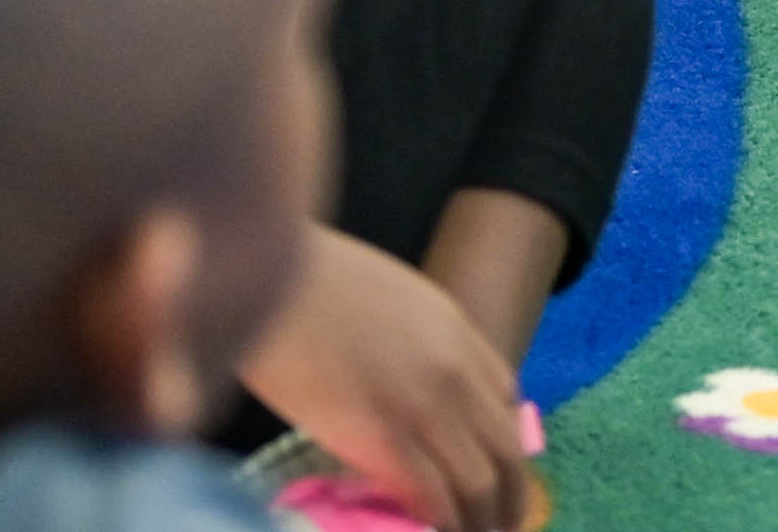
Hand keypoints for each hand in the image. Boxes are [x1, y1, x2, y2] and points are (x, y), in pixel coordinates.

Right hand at [239, 224, 534, 531]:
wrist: (268, 272)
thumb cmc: (307, 278)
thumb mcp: (389, 294)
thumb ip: (415, 338)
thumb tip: (409, 384)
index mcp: (455, 329)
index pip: (507, 395)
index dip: (502, 441)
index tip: (492, 468)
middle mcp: (454, 370)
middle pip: (505, 450)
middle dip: (509, 499)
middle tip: (499, 527)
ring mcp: (424, 405)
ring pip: (478, 482)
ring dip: (480, 523)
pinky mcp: (384, 438)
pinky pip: (433, 497)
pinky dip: (441, 523)